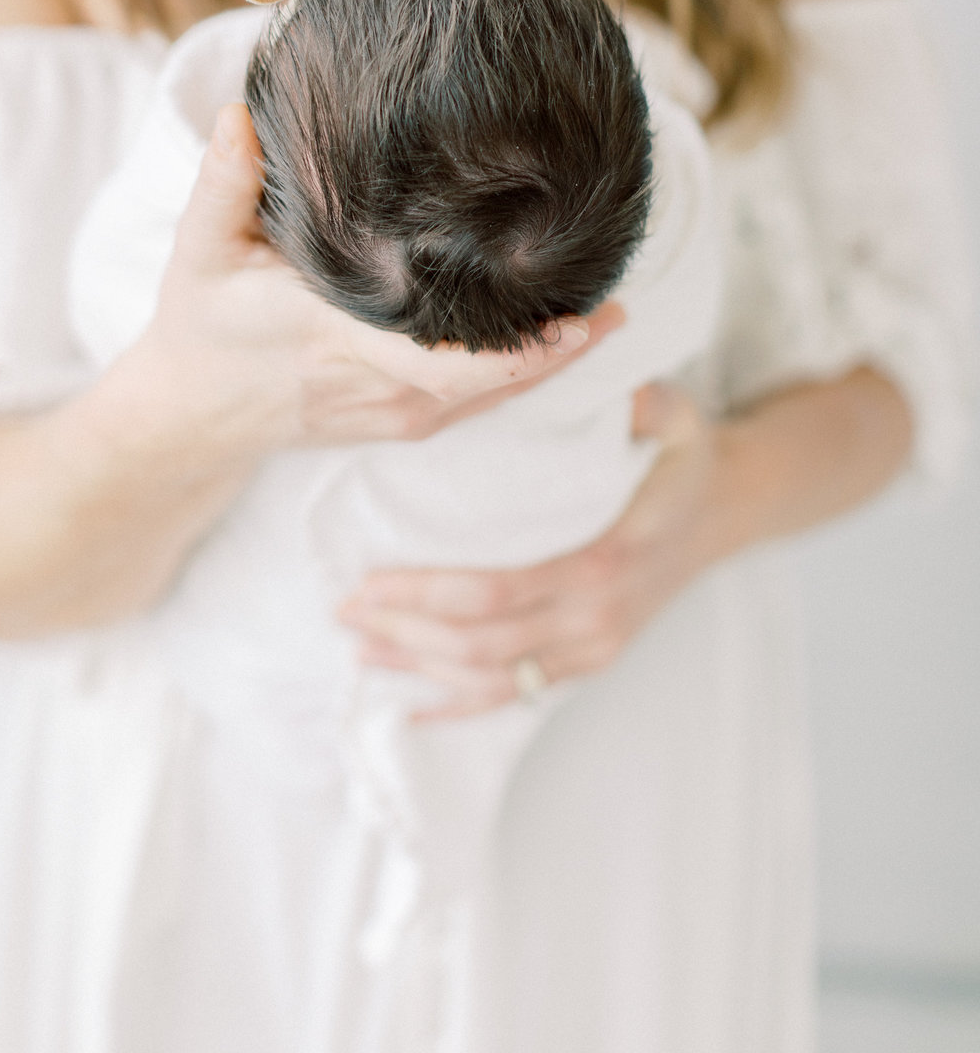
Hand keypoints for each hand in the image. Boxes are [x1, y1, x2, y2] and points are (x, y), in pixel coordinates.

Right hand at [128, 102, 625, 471]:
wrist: (190, 416)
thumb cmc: (199, 324)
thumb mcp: (198, 250)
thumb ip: (223, 180)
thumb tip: (241, 113)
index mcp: (333, 340)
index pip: (440, 359)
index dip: (514, 350)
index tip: (576, 317)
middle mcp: (375, 386)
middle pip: (488, 383)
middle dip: (558, 350)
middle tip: (620, 305)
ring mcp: (393, 413)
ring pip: (491, 398)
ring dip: (550, 363)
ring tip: (612, 316)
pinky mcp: (402, 422)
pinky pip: (475, 404)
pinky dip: (521, 376)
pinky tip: (562, 341)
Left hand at [336, 382, 724, 719]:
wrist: (728, 508)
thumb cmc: (685, 454)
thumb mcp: (674, 412)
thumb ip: (638, 398)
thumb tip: (594, 366)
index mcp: (605, 561)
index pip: (499, 592)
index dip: (427, 593)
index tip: (369, 578)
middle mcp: (597, 620)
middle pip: (481, 644)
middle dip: (404, 630)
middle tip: (344, 609)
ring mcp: (595, 648)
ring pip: (493, 679)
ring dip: (420, 666)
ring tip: (360, 646)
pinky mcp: (591, 661)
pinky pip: (519, 697)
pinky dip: (462, 706)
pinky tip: (413, 707)